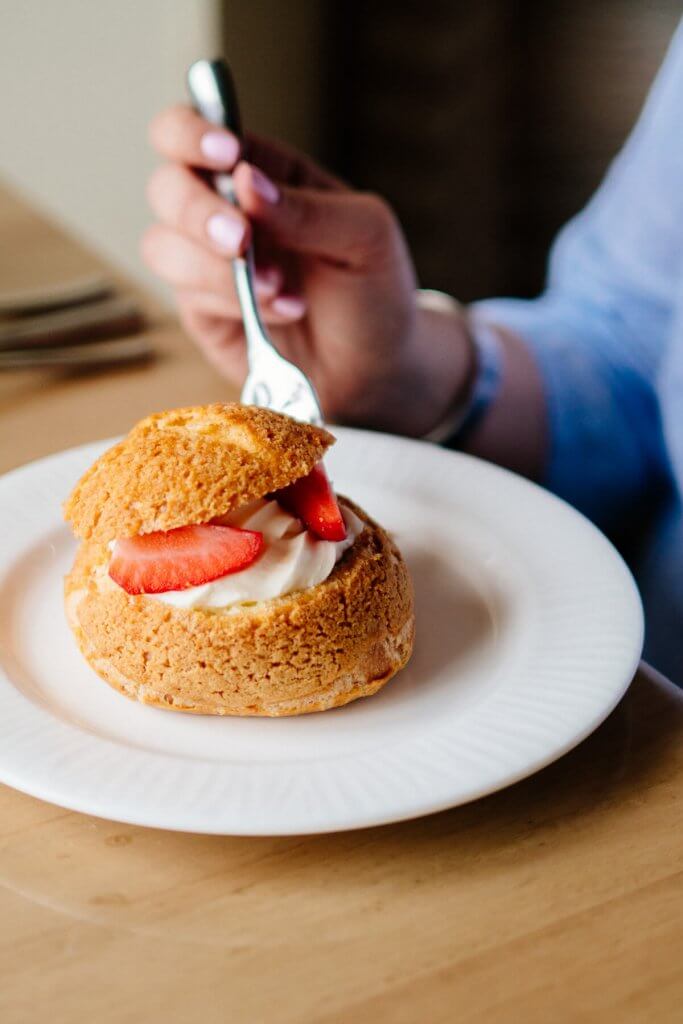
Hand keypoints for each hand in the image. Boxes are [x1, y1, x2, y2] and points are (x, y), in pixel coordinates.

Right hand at [143, 105, 472, 434]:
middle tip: (243, 241)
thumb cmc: (374, 288)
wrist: (377, 366)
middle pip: (166, 188)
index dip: (192, 131)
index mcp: (261, 171)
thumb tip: (245, 181)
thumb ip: (307, 209)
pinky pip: (188, 297)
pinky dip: (232, 303)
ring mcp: (208, 263)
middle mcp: (224, 211)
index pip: (196, 128)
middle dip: (198, 212)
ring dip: (217, 268)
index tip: (225, 154)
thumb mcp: (364, 235)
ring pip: (163, 246)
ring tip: (281, 291)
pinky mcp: (204, 312)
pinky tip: (283, 312)